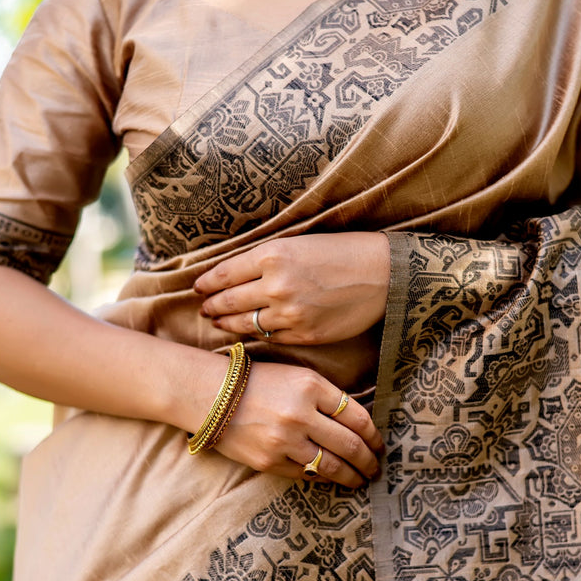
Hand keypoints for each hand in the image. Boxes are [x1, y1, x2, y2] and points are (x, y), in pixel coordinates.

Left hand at [194, 232, 390, 344]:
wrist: (383, 275)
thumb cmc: (342, 252)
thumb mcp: (298, 243)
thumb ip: (266, 259)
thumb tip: (233, 274)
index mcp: (272, 255)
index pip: (224, 274)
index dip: (206, 283)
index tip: (198, 288)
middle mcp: (276, 285)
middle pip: (228, 301)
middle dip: (211, 306)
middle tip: (203, 309)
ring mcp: (290, 313)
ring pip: (244, 324)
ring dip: (226, 324)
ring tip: (217, 322)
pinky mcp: (304, 335)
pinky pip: (269, 337)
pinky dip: (253, 335)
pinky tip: (247, 332)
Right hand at [213, 361, 383, 487]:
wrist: (209, 395)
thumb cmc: (257, 383)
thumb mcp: (296, 377)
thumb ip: (326, 396)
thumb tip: (358, 425)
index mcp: (311, 386)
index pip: (357, 417)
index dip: (373, 435)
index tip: (379, 445)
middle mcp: (300, 414)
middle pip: (350, 445)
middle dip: (368, 460)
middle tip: (376, 468)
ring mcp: (284, 440)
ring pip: (331, 466)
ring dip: (351, 476)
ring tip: (360, 480)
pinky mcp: (269, 461)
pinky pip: (306, 474)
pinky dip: (323, 478)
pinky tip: (331, 479)